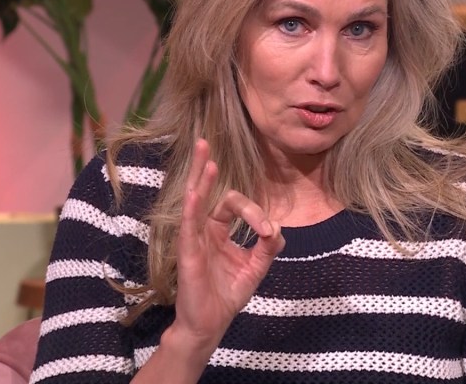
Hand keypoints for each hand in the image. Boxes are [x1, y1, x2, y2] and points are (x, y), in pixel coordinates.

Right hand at [169, 139, 284, 349]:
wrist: (209, 324)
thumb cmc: (226, 295)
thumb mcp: (255, 268)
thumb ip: (268, 247)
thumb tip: (277, 227)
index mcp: (217, 232)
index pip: (233, 205)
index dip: (254, 213)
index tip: (268, 231)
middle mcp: (203, 230)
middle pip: (203, 191)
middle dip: (203, 166)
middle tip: (203, 141)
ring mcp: (193, 239)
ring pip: (194, 201)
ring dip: (199, 178)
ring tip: (203, 154)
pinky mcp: (188, 253)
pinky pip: (190, 226)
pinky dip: (192, 208)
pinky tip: (195, 192)